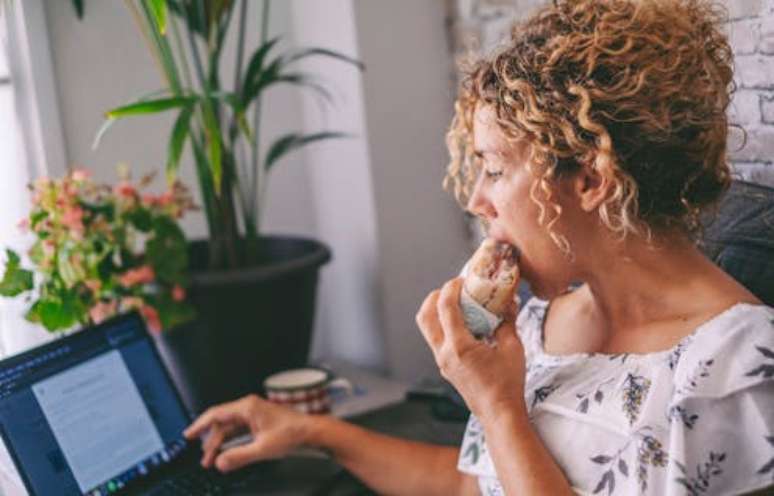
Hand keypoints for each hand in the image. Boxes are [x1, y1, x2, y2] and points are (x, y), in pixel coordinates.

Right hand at [184, 394, 310, 471]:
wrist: (311, 433)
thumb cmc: (293, 433)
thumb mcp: (263, 448)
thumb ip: (239, 456)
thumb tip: (220, 462)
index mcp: (248, 407)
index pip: (216, 414)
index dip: (199, 425)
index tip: (188, 435)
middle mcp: (249, 408)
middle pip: (222, 424)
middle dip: (211, 441)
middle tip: (204, 459)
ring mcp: (254, 415)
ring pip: (230, 429)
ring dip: (222, 444)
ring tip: (214, 460)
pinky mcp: (259, 422)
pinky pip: (240, 431)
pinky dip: (232, 443)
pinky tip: (229, 453)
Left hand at [415, 278, 527, 420]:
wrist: (499, 413)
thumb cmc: (508, 384)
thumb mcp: (513, 347)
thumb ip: (507, 321)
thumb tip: (509, 301)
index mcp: (459, 347)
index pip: (445, 308)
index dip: (451, 288)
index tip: (460, 279)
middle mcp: (445, 354)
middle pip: (425, 316)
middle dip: (435, 297)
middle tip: (451, 288)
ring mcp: (442, 362)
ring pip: (427, 329)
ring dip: (436, 311)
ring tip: (456, 303)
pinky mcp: (445, 367)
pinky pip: (437, 340)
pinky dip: (443, 326)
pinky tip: (463, 323)